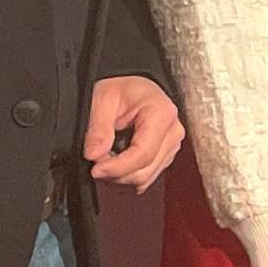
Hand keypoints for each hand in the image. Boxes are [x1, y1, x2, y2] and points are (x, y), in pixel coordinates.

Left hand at [85, 76, 183, 190]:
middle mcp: (173, 131)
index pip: (142, 154)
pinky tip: (116, 161)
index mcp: (162, 113)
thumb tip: (94, 155)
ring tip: (104, 158)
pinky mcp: (166, 155)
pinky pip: (146, 175)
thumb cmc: (122, 89)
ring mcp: (172, 145)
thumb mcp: (103, 99)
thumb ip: (98, 128)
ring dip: (120, 175)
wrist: (133, 89)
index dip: (117, 167)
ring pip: (145, 177)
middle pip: (144, 170)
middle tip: (95, 161)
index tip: (96, 169)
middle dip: (116, 172)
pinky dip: (127, 174)